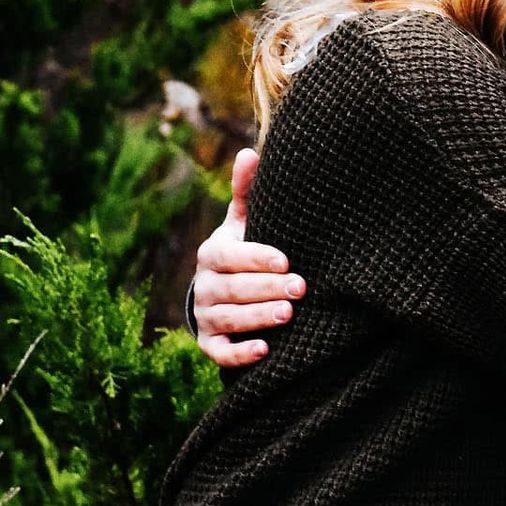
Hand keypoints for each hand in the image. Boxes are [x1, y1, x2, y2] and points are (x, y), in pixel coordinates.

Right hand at [192, 147, 303, 367]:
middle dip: (266, 289)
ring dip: (257, 318)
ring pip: (228, 319)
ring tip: (288, 315)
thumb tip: (248, 152)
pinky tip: (264, 350)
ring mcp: (205, 315)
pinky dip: (240, 353)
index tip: (287, 261)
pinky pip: (220, 352)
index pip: (233, 255)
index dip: (258, 258)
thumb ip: (247, 192)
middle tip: (300, 289)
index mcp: (214, 252)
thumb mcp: (244, 221)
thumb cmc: (243, 249)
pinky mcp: (209, 343)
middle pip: (233, 289)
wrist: (224, 292)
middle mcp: (206, 284)